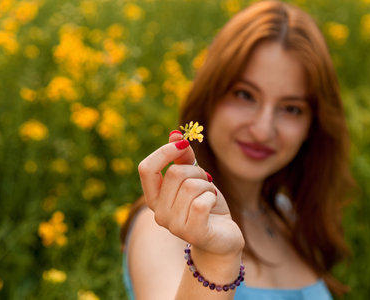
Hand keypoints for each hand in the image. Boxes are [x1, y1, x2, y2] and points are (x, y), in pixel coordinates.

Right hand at [138, 131, 244, 256]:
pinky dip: (212, 197)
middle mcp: (159, 214)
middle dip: (196, 171)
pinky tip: (213, 205)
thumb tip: (174, 133)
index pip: (146, 168)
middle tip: (205, 182)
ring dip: (207, 186)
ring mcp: (174, 226)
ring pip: (191, 186)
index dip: (164, 152)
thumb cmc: (206, 204)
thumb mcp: (195, 177)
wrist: (223, 237)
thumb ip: (183, 158)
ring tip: (210, 196)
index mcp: (154, 198)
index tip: (183, 144)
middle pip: (175, 174)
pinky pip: (201, 202)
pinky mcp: (193, 233)